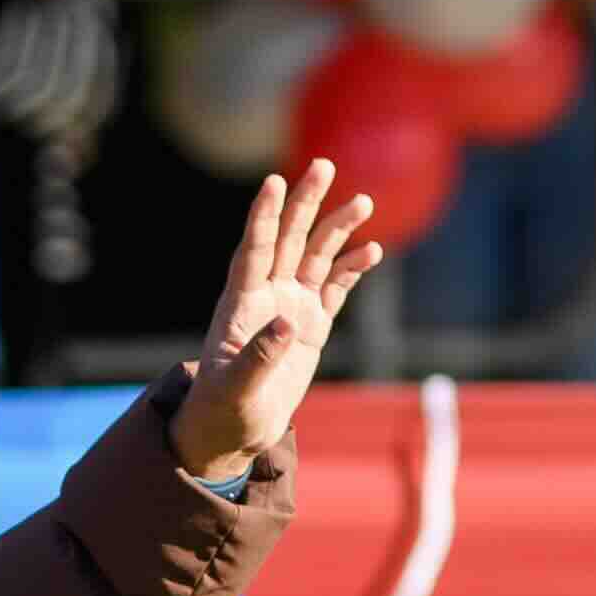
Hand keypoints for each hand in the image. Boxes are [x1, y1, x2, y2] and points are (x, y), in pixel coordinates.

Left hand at [171, 161, 382, 477]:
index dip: (262, 217)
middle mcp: (266, 295)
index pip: (252, 250)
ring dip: (337, 230)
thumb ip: (260, 356)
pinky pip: (335, 288)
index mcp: (240, 304)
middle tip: (324, 165)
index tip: (272, 182)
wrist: (235, 430)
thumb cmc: (223, 410)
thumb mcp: (236, 389)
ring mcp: (291, 307)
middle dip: (306, 203)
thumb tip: (287, 322)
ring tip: (364, 203)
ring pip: (316, 257)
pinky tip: (371, 250)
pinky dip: (352, 268)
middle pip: (287, 239)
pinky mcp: (312, 326)